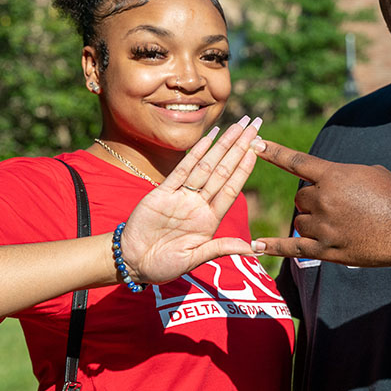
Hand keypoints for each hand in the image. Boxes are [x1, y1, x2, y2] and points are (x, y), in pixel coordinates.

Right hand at [120, 117, 261, 283]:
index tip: (259, 148)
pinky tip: (209, 137)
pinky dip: (196, 152)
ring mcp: (182, 196)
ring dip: (222, 144)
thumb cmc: (163, 265)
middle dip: (240, 147)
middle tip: (254, 124)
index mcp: (210, 219)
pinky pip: (182, 169)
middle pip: (224, 170)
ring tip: (237, 125)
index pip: (232, 187)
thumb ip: (220, 248)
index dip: (245, 167)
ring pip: (206, 165)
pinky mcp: (162, 192)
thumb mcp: (193, 259)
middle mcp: (199, 203)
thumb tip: (253, 248)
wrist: (132, 262)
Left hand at [250, 140, 390, 265]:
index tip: (255, 143)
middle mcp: (323, 199)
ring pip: (301, 221)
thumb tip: (326, 184)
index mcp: (333, 176)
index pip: (296, 162)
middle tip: (340, 206)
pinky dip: (274, 246)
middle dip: (313, 200)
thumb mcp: (367, 172)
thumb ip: (340, 175)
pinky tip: (256, 246)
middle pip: (300, 198)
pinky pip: (293, 247)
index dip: (274, 152)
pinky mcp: (326, 250)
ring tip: (342, 224)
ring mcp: (323, 226)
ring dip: (313, 221)